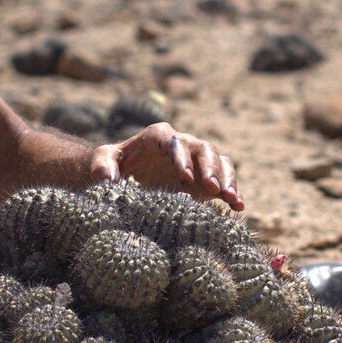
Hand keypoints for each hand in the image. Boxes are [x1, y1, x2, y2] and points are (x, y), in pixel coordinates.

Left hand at [90, 122, 243, 210]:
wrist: (126, 173)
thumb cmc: (113, 163)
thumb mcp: (103, 161)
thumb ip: (102, 166)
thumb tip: (108, 179)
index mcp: (158, 136)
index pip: (174, 141)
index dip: (182, 157)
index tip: (185, 178)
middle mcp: (182, 145)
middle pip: (203, 149)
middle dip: (210, 168)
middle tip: (213, 189)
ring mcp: (196, 161)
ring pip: (219, 161)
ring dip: (227, 178)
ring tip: (231, 198)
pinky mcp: (205, 178)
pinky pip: (225, 179)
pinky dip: (233, 190)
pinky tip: (239, 206)